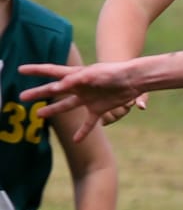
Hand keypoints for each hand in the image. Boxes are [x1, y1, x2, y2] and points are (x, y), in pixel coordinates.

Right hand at [19, 62, 144, 140]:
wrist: (135, 80)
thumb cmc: (115, 72)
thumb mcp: (94, 74)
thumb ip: (77, 79)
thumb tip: (58, 86)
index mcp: (77, 75)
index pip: (52, 71)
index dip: (36, 70)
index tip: (20, 69)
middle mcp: (80, 87)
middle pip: (55, 90)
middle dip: (39, 92)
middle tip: (22, 97)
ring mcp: (89, 98)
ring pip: (67, 106)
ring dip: (53, 110)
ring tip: (39, 114)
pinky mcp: (100, 109)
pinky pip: (89, 123)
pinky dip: (83, 132)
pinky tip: (76, 140)